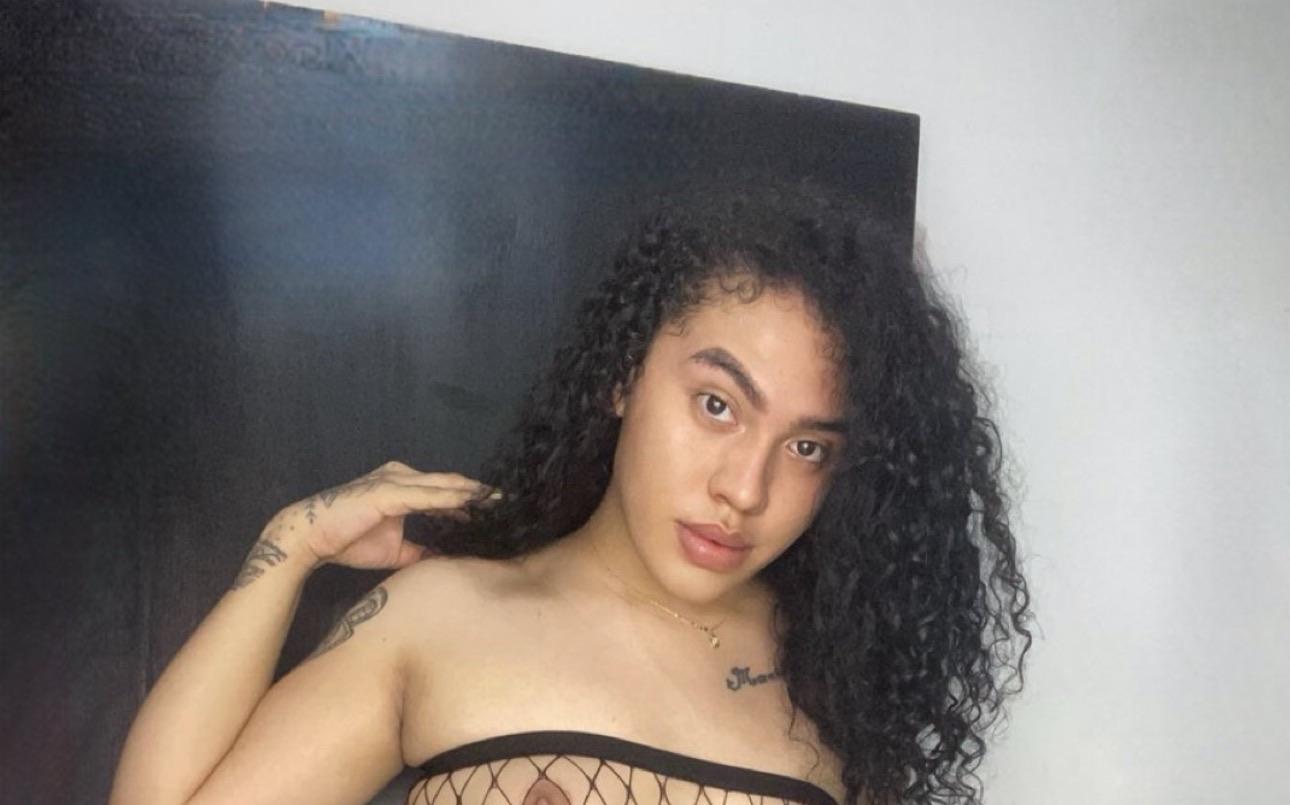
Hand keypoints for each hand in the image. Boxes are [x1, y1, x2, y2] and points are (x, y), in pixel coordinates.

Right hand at [264, 461, 496, 571]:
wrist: (311, 538)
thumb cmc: (348, 541)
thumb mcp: (395, 551)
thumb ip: (420, 551)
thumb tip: (441, 561)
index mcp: (403, 486)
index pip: (445, 491)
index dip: (471, 499)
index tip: (496, 508)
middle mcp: (401, 476)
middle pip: (449, 483)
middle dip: (478, 492)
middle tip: (507, 500)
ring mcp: (395, 480)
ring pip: (442, 485)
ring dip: (471, 492)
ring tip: (497, 499)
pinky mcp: (388, 491)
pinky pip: (426, 495)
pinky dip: (450, 498)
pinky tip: (470, 503)